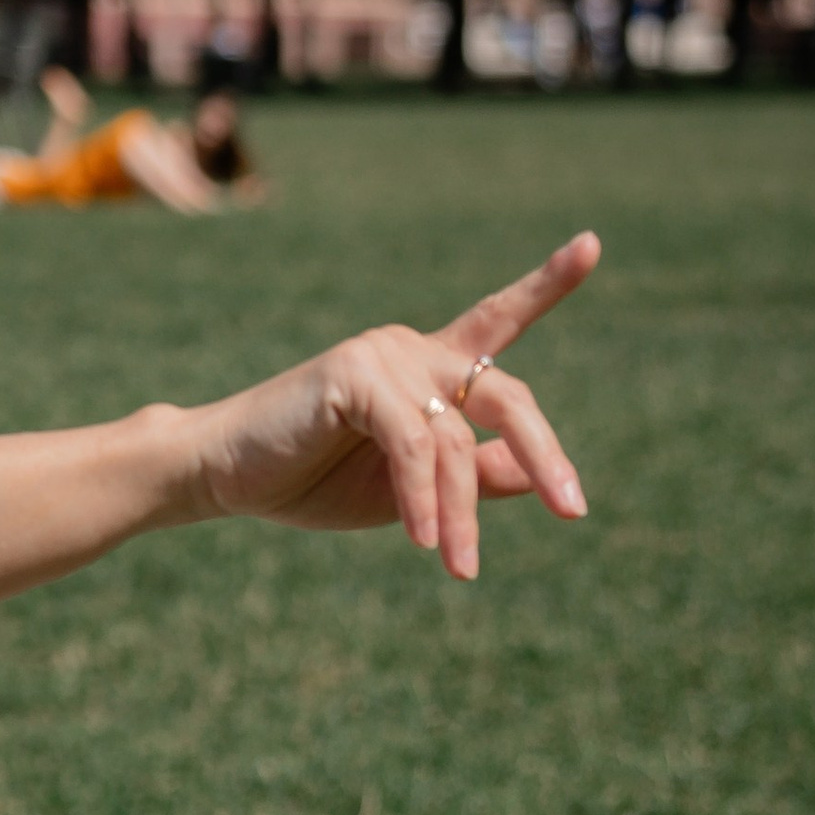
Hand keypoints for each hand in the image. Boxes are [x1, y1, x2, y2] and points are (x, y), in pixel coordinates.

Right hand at [197, 232, 597, 581]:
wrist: (223, 477)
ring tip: (460, 570)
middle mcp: (412, 349)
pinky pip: (414, 446)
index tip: (592, 245)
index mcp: (428, 368)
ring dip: (461, 516)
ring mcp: (384, 354)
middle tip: (574, 510)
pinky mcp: (355, 373)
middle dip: (544, 452)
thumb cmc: (310, 480)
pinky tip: (424, 541)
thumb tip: (537, 475)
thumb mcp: (408, 492)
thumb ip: (469, 477)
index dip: (546, 283)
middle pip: (504, 394)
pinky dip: (424, 499)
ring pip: (455, 442)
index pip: (498, 320)